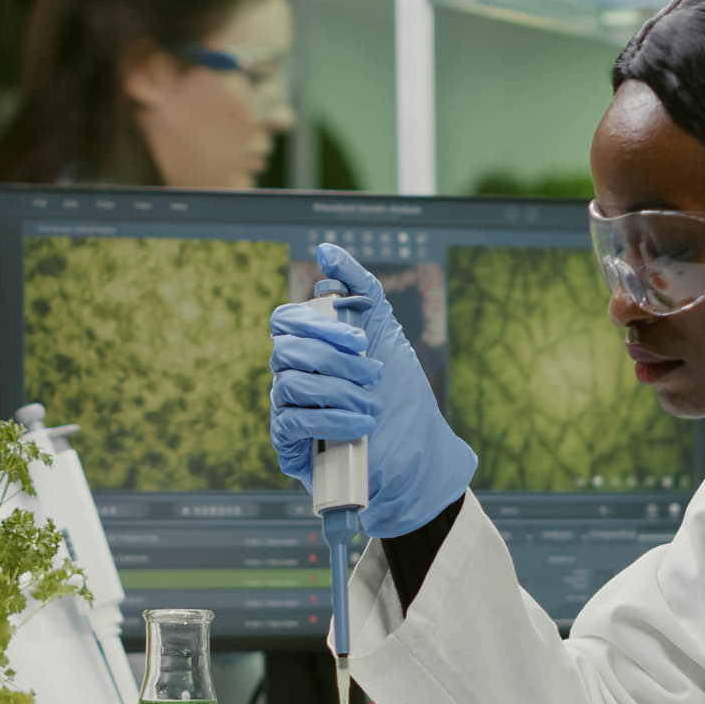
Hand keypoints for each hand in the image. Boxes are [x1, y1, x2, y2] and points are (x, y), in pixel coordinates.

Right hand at [269, 244, 476, 537]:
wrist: (417, 454)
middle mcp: (293, 373)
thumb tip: (325, 249)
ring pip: (291, 383)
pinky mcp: (290, 444)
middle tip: (375, 373)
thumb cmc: (399, 392)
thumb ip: (358, 285)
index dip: (317, 323)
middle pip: (288, 349)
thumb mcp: (385, 331)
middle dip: (336, 359)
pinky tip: (358, 424)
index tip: (359, 338)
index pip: (286, 319)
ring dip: (339, 391)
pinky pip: (292, 422)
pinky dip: (328, 419)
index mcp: (309, 344)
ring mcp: (288, 408)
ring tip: (372, 407)